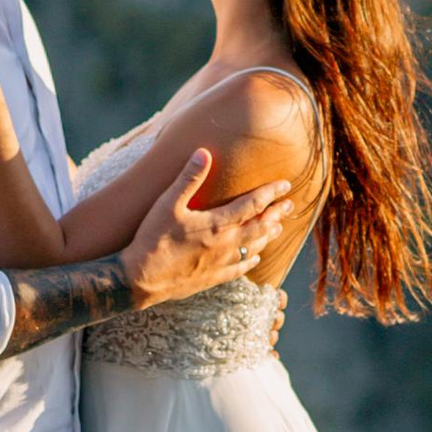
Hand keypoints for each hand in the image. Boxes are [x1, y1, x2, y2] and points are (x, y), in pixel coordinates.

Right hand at [122, 148, 294, 307]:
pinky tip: (256, 258)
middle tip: (290, 205)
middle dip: (277, 214)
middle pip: (260, 226)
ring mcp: (221, 263)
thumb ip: (188, 178)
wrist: (141, 279)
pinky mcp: (213, 278)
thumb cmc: (153, 239)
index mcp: (217, 223)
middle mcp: (225, 244)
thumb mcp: (168, 204)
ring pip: (254, 247)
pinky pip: (240, 268)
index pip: (253, 205)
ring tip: (279, 227)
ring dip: (268, 235)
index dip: (271, 193)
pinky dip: (252, 260)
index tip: (285, 184)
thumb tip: (203, 152)